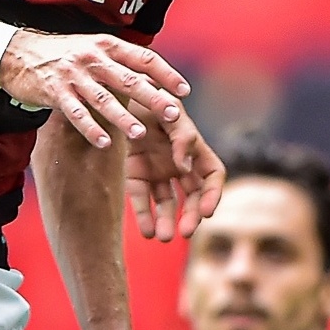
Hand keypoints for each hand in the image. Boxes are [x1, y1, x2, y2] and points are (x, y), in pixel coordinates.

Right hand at [0, 31, 190, 149]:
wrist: (19, 52)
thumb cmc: (63, 53)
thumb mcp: (92, 48)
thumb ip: (118, 61)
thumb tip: (153, 76)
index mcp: (106, 45)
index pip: (143, 57)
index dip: (165, 73)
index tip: (184, 89)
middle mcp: (92, 58)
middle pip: (128, 79)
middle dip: (152, 97)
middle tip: (173, 113)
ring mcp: (73, 75)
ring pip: (103, 99)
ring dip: (122, 117)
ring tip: (139, 133)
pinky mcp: (55, 92)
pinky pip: (76, 113)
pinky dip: (90, 128)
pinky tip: (104, 143)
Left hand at [126, 103, 224, 242]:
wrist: (116, 92)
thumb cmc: (149, 95)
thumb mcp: (169, 109)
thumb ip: (182, 136)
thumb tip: (184, 167)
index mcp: (194, 147)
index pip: (212, 176)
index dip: (213, 194)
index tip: (207, 212)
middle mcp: (178, 163)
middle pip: (192, 195)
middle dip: (191, 215)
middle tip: (186, 232)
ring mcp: (156, 169)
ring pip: (166, 203)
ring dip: (166, 221)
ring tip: (162, 238)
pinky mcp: (134, 173)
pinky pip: (141, 198)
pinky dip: (144, 215)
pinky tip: (145, 232)